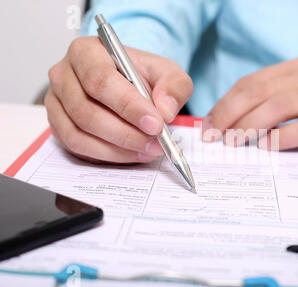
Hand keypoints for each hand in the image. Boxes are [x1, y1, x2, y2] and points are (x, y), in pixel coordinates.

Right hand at [45, 36, 192, 162]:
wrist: (129, 84)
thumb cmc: (140, 75)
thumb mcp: (166, 72)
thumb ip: (173, 86)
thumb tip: (165, 111)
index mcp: (86, 52)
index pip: (101, 80)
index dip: (129, 106)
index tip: (156, 124)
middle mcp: (63, 75)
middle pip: (87, 111)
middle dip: (126, 133)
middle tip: (155, 143)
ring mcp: (55, 102)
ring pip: (80, 133)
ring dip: (118, 148)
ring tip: (148, 150)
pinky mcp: (58, 126)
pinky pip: (77, 147)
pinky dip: (108, 155)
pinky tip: (132, 154)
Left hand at [202, 58, 297, 149]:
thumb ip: (274, 102)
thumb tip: (233, 125)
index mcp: (294, 70)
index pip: (250, 83)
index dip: (225, 103)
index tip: (208, 124)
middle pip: (259, 91)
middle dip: (231, 114)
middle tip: (214, 136)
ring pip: (279, 106)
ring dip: (251, 125)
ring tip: (234, 142)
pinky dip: (284, 137)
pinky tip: (268, 147)